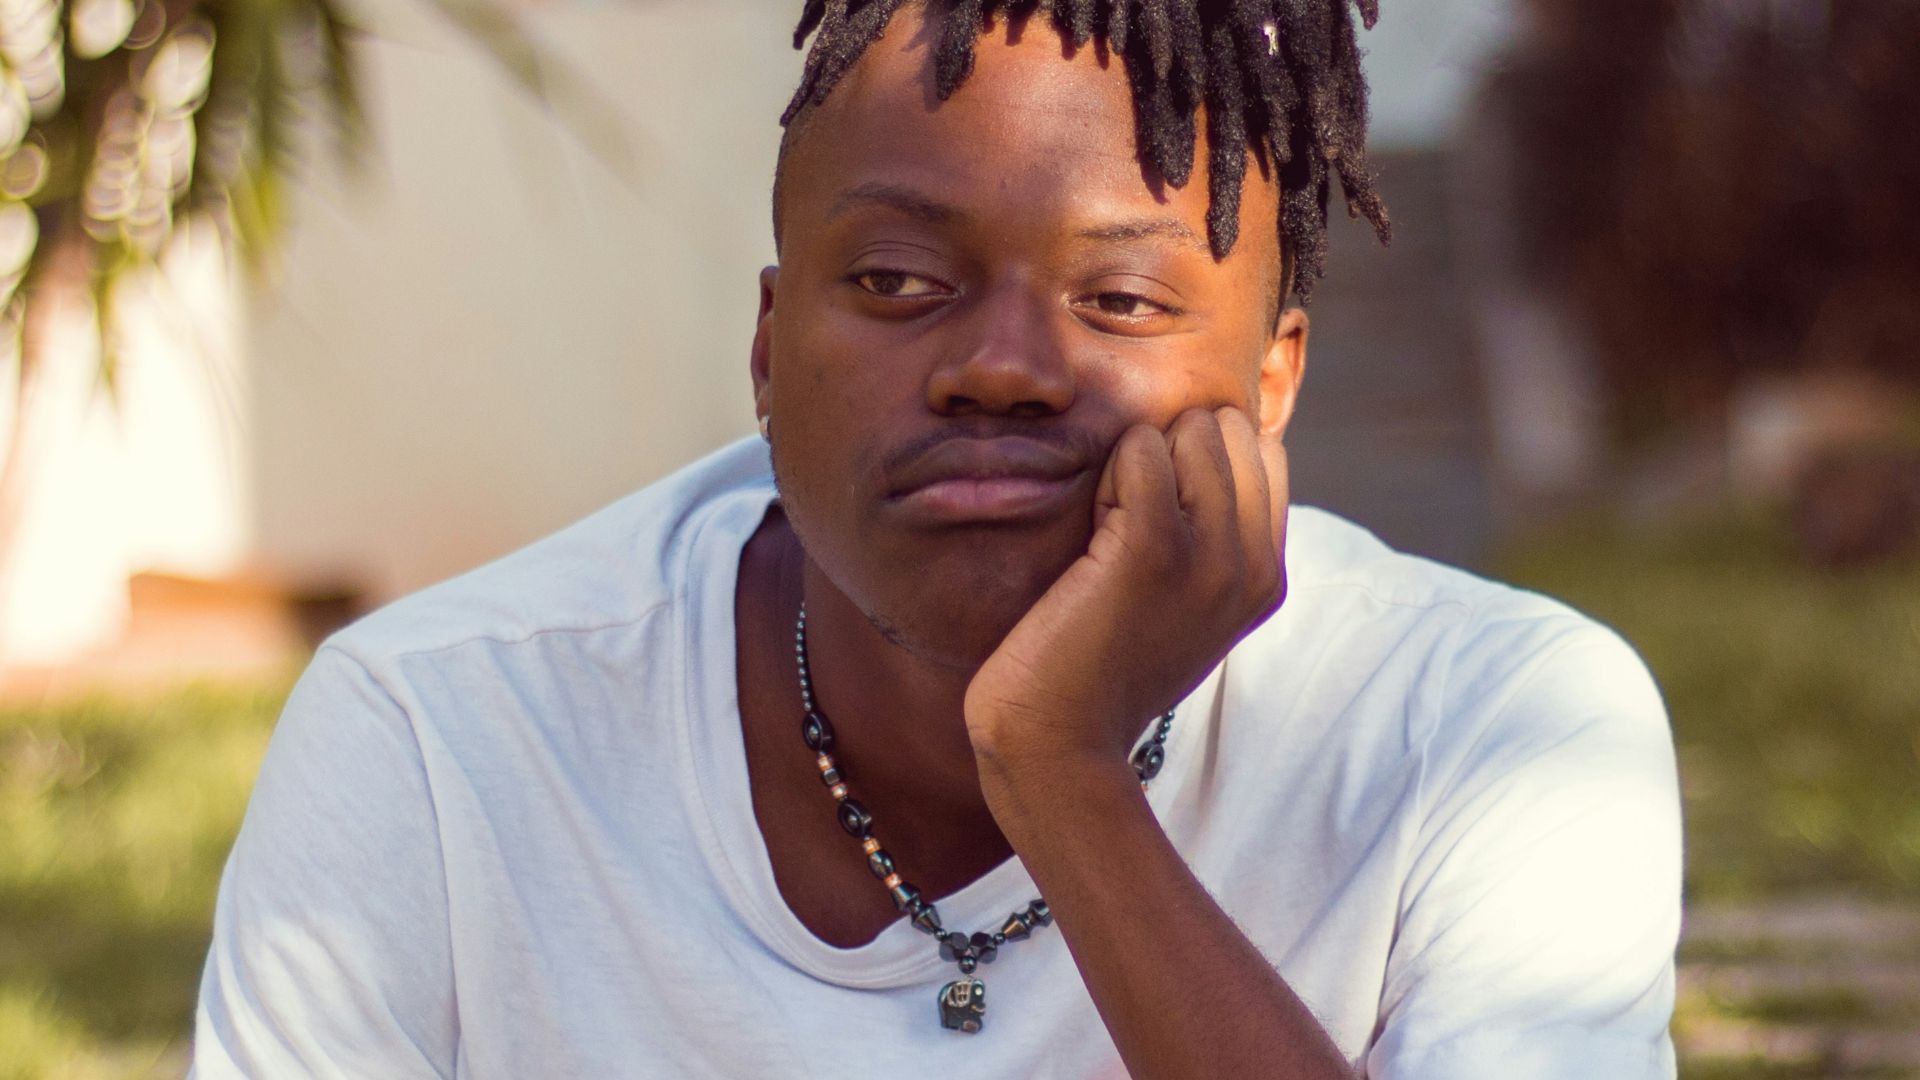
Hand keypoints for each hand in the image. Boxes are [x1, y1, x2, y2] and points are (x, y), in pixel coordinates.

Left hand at [964, 405, 1290, 780]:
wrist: (1059, 741)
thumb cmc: (1101, 667)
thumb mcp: (1186, 606)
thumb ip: (1214, 540)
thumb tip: (1208, 445)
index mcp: (1268, 577)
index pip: (1264, 452)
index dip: (1200, 462)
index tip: (1160, 518)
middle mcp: (1254, 565)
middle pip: (1230, 429)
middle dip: (1172, 450)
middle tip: (1129, 520)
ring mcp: (1211, 555)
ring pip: (1192, 430)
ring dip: (1138, 459)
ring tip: (1110, 528)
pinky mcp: (1152, 546)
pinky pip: (1141, 447)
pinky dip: (1110, 469)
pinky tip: (1093, 528)